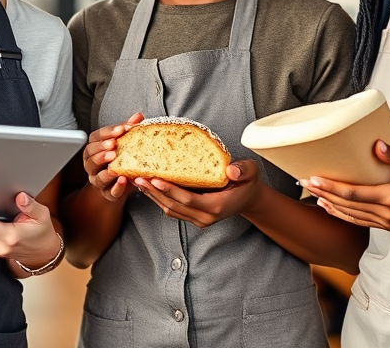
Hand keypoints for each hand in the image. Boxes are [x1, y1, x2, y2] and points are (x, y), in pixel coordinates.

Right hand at [83, 113, 142, 201]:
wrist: (123, 185)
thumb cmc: (122, 160)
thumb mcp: (125, 144)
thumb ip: (128, 130)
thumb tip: (138, 116)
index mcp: (95, 148)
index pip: (95, 137)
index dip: (107, 133)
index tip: (121, 129)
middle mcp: (92, 164)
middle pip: (90, 155)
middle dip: (102, 149)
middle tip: (114, 145)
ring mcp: (98, 180)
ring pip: (96, 174)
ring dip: (105, 169)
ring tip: (115, 164)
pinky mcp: (107, 194)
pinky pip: (109, 191)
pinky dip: (116, 186)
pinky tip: (123, 180)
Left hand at [134, 160, 261, 228]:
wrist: (247, 198)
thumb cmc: (247, 183)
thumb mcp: (251, 172)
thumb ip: (243, 170)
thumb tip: (231, 171)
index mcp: (217, 206)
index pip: (188, 199)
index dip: (170, 190)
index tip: (155, 179)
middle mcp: (205, 217)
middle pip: (174, 206)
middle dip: (154, 193)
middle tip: (138, 178)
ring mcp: (198, 220)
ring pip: (170, 209)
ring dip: (153, 196)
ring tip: (138, 181)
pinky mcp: (192, 217)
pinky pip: (173, 209)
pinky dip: (159, 199)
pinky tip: (149, 187)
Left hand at [301, 141, 389, 230]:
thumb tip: (378, 145)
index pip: (352, 194)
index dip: (330, 187)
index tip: (312, 179)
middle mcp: (386, 214)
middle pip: (346, 205)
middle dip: (323, 194)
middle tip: (303, 183)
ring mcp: (387, 223)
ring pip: (351, 216)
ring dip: (331, 205)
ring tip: (313, 196)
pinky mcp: (389, 226)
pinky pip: (360, 222)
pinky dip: (344, 215)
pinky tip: (333, 208)